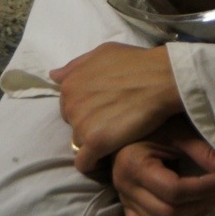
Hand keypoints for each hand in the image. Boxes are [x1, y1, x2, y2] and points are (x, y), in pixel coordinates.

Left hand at [50, 42, 182, 172]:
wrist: (161, 78)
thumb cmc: (136, 62)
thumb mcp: (103, 52)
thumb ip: (76, 65)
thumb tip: (53, 75)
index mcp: (70, 83)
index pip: (68, 105)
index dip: (87, 107)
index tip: (104, 108)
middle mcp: (70, 103)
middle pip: (72, 124)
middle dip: (89, 124)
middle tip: (112, 119)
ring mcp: (81, 124)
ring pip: (80, 143)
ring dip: (94, 141)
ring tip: (116, 134)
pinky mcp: (95, 142)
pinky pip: (84, 163)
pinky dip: (95, 162)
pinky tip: (108, 154)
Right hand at [114, 116, 214, 215]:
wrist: (133, 123)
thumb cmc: (156, 123)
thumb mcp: (179, 130)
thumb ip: (202, 151)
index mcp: (134, 165)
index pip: (173, 190)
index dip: (203, 188)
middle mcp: (124, 188)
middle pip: (166, 213)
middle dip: (198, 206)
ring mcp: (125, 200)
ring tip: (207, 201)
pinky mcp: (128, 207)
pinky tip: (188, 214)